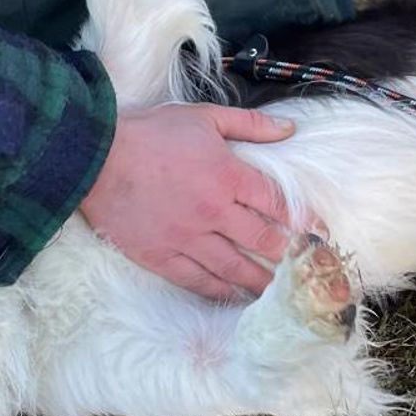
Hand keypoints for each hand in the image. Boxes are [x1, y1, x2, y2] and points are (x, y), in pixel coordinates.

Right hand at [80, 103, 297, 300]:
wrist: (96, 157)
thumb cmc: (150, 133)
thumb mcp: (205, 118)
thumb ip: (250, 125)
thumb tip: (289, 130)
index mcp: (227, 175)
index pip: (277, 203)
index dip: (303, 219)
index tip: (320, 232)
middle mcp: (214, 211)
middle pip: (262, 240)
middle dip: (289, 255)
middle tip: (307, 267)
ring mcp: (187, 238)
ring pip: (234, 267)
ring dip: (262, 280)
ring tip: (281, 291)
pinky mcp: (161, 256)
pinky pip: (197, 281)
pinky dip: (220, 291)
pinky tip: (236, 298)